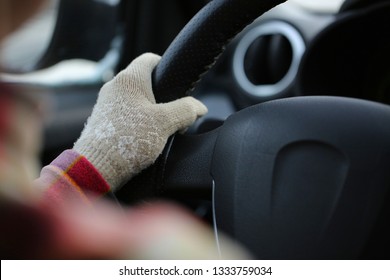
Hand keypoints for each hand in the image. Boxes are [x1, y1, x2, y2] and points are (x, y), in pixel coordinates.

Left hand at [73, 53, 206, 189]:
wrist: (98, 167)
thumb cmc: (128, 140)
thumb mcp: (165, 123)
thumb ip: (186, 110)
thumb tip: (200, 107)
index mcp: (129, 79)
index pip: (150, 59)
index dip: (166, 67)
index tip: (176, 83)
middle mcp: (114, 87)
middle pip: (145, 83)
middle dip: (162, 97)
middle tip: (173, 114)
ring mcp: (107, 104)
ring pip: (136, 100)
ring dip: (151, 112)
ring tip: (160, 130)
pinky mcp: (103, 121)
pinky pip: (126, 114)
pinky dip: (138, 122)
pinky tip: (145, 138)